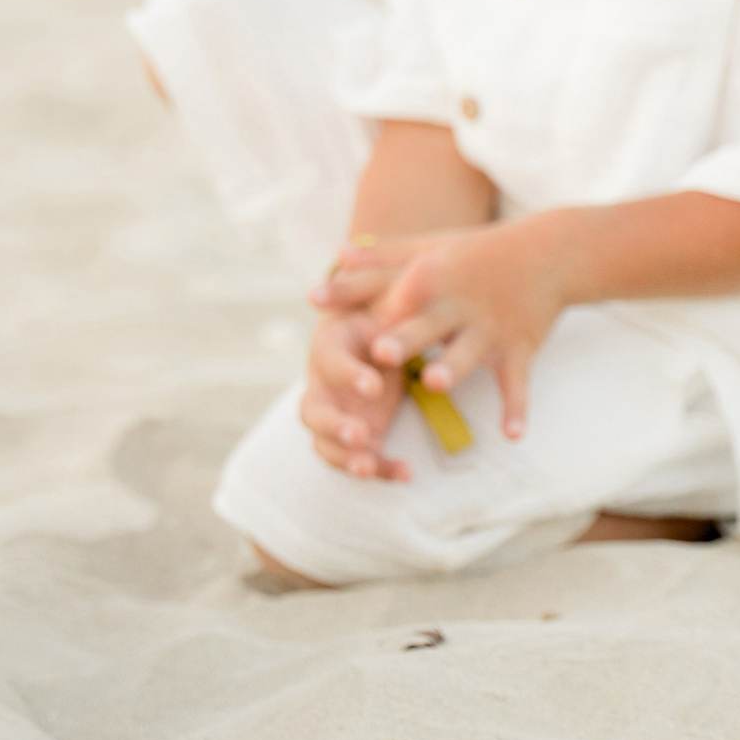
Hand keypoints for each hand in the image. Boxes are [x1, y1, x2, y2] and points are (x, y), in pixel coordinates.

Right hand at [299, 299, 411, 479]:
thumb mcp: (395, 302)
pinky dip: (377, 469)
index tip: (374, 385)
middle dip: (332, 425)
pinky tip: (405, 473)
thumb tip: (428, 266)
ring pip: (323, 442)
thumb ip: (408, 290)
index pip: (328, 360)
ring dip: (344, 456)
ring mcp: (335, 412)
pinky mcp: (353, 435)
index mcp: (331, 345)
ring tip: (368, 466)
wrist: (379, 335)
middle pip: (312, 409)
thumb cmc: (384, 314)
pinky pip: (355, 459)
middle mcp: (324, 383)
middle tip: (360, 435)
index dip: (347, 374)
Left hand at [323, 220, 572, 440]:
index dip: (351, 293)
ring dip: (453, 368)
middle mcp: (459, 302)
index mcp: (431, 276)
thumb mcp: (429, 248)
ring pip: (468, 351)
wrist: (549, 252)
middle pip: (425, 322)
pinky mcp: (521, 346)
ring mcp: (491, 325)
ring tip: (435, 385)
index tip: (317, 301)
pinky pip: (517, 381)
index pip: (384, 286)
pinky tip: (511, 434)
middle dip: (403, 337)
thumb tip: (334, 256)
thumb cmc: (477, 252)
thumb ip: (381, 259)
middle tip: (378, 352)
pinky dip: (517, 407)